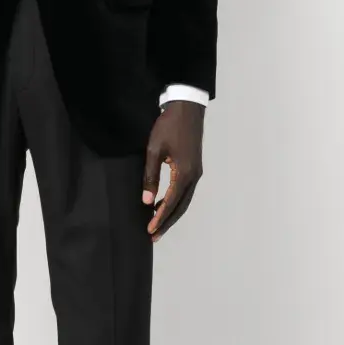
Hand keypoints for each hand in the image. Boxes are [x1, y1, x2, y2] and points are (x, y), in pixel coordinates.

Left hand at [142, 102, 203, 241]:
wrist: (186, 108)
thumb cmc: (168, 126)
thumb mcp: (154, 150)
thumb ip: (150, 177)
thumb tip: (147, 200)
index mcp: (184, 173)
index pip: (171, 202)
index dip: (160, 218)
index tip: (150, 230)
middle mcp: (194, 176)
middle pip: (181, 207)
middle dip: (167, 222)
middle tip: (154, 236)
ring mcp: (196, 172)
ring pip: (185, 201)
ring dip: (172, 214)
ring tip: (158, 225)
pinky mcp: (194, 168)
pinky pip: (186, 192)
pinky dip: (176, 202)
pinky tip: (164, 204)